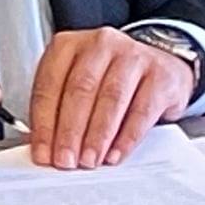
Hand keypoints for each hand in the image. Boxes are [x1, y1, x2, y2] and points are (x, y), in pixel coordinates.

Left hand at [28, 28, 194, 168]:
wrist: (159, 66)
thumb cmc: (108, 77)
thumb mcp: (77, 83)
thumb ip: (58, 108)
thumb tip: (44, 147)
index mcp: (68, 45)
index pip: (49, 85)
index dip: (44, 123)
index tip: (42, 152)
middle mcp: (100, 44)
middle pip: (80, 91)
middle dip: (69, 132)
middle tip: (65, 160)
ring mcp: (133, 56)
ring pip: (110, 99)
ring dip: (97, 136)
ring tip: (89, 160)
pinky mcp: (162, 75)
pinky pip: (142, 111)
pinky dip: (126, 137)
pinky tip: (115, 154)